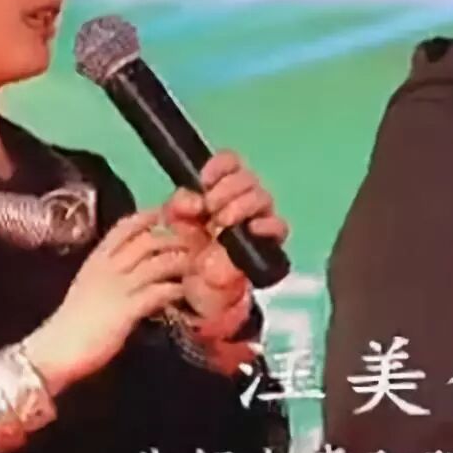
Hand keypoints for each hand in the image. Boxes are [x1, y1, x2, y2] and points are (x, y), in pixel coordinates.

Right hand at [24, 209, 188, 395]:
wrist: (55, 349)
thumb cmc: (73, 322)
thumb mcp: (89, 286)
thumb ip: (110, 274)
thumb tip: (135, 267)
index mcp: (97, 259)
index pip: (125, 227)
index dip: (150, 217)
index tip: (169, 214)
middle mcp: (108, 266)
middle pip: (149, 240)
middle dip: (176, 238)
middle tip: (196, 243)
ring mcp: (118, 287)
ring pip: (159, 262)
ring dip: (183, 262)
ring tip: (199, 266)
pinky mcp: (127, 309)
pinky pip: (160, 291)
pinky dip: (177, 289)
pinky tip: (187, 293)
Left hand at [164, 151, 287, 365]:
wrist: (196, 289)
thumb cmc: (187, 249)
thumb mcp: (174, 223)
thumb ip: (180, 205)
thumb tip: (194, 201)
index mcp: (220, 189)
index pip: (231, 162)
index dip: (220, 166)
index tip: (204, 181)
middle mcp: (243, 200)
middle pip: (248, 178)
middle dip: (226, 189)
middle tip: (210, 208)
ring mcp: (258, 220)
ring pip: (262, 197)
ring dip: (240, 205)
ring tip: (222, 222)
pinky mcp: (268, 244)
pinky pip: (278, 226)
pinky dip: (265, 224)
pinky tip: (250, 228)